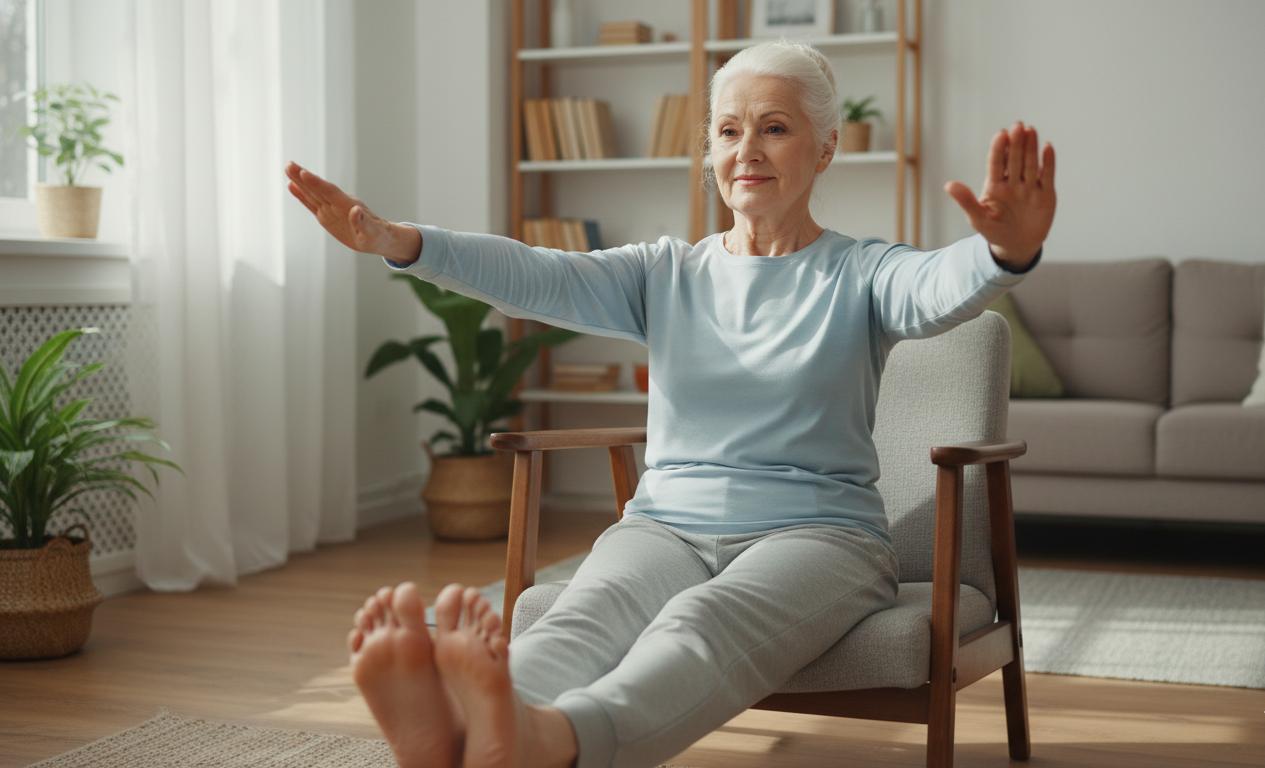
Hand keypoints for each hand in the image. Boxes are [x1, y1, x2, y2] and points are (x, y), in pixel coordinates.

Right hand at [285, 161, 420, 264]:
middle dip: (304, 177)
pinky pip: (311, 204)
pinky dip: (301, 195)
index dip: (316, 183)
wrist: (380, 237)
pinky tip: (291, 185)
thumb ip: (363, 222)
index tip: (303, 172)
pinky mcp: (326, 216)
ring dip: (299, 181)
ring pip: (312, 193)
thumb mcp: (373, 233)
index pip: (330, 192)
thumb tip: (355, 209)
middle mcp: (338, 204)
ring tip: (287, 167)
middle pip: (318, 188)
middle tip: (289, 163)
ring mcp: (331, 209)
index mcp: (348, 206)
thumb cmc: (379, 236)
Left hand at [944, 121, 1055, 268]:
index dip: (998, 149)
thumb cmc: (994, 230)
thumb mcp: (978, 218)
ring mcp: (1029, 186)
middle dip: (1016, 143)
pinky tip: (1047, 148)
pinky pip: (1047, 175)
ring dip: (1031, 147)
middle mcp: (1012, 182)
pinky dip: (1048, 163)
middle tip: (1017, 126)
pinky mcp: (1045, 193)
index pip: (996, 163)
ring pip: (1030, 163)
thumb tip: (948, 185)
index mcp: (994, 185)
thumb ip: (966, 201)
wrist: (1017, 245)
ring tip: (1030, 130)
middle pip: (1014, 159)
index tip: (1000, 134)